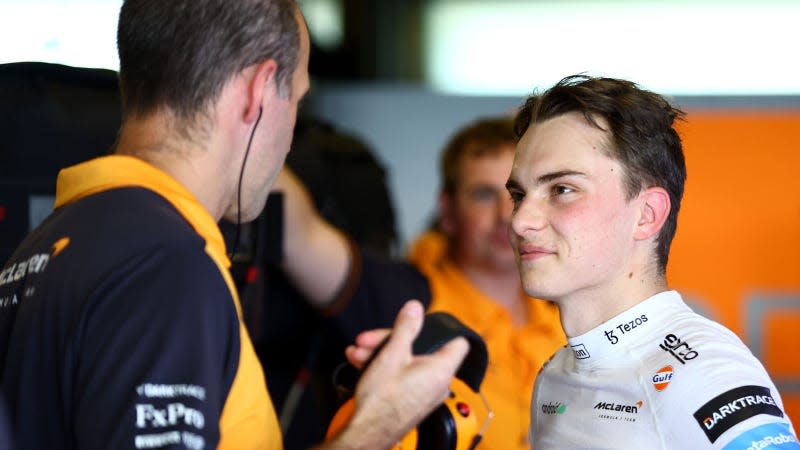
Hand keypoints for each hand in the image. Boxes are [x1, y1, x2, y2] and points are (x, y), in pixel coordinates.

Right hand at [319, 300, 468, 449]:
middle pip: (422, 349)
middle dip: (392, 340)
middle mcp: (438, 383)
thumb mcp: (392, 354)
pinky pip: (403, 376)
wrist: (366, 433)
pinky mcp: (412, 401)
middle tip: (370, 339)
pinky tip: (362, 363)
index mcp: (441, 370)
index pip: (458, 342)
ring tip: (358, 353)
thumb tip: (416, 308)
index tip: (424, 324)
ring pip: (408, 362)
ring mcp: (425, 393)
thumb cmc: (381, 400)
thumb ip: (406, 327)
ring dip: (382, 353)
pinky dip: (386, 368)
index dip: (442, 330)